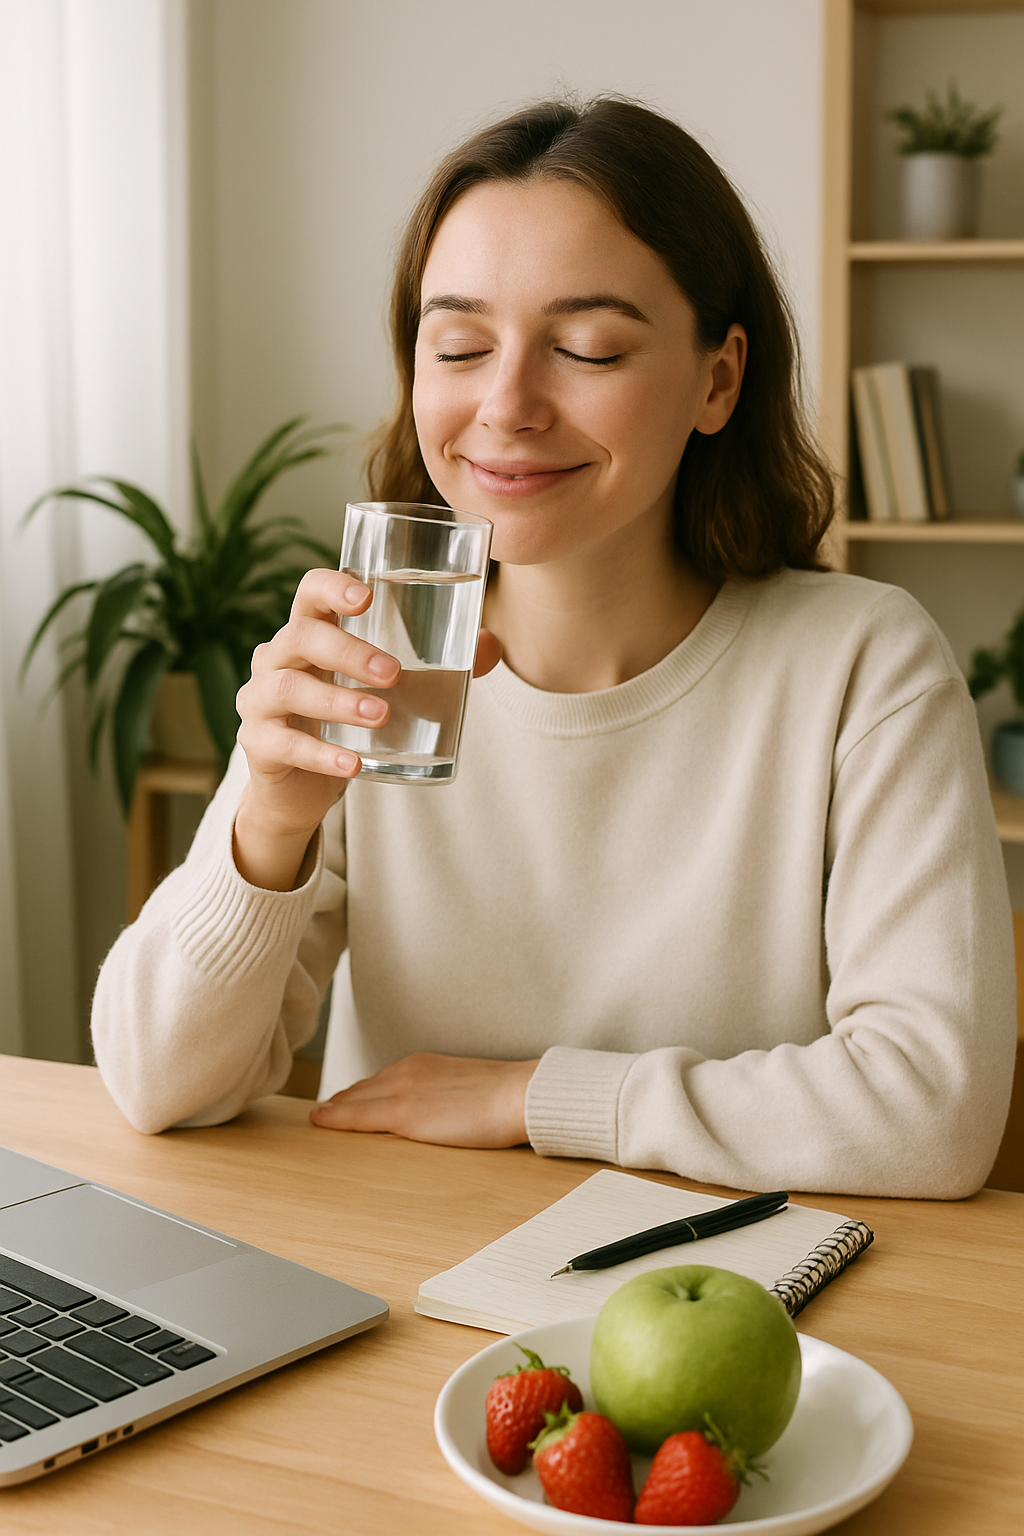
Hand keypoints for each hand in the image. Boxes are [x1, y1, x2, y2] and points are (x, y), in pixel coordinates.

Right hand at [233, 569, 501, 889]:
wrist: (299, 788)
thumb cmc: (346, 721)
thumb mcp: (387, 690)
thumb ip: (439, 665)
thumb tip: (490, 646)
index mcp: (309, 633)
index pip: (309, 593)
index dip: (332, 587)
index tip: (366, 597)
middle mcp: (275, 658)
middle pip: (300, 636)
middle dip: (347, 651)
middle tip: (394, 673)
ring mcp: (259, 700)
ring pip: (287, 687)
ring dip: (337, 700)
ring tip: (381, 714)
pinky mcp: (257, 744)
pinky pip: (283, 744)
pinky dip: (322, 754)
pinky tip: (353, 764)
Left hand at [309, 1053, 539, 1147]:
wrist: (520, 1095)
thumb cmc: (506, 1097)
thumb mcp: (468, 1089)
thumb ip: (447, 1096)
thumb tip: (443, 1111)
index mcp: (424, 1064)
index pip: (382, 1079)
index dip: (361, 1093)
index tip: (346, 1102)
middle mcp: (408, 1070)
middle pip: (362, 1088)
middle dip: (342, 1100)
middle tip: (324, 1113)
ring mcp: (403, 1089)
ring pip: (355, 1099)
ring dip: (336, 1109)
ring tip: (319, 1119)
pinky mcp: (403, 1113)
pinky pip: (358, 1116)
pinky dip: (335, 1119)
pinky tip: (319, 1122)